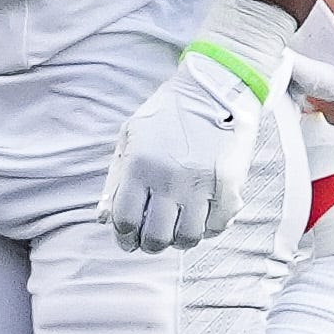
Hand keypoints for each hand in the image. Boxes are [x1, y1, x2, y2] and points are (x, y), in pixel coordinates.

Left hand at [98, 48, 265, 251]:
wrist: (216, 88)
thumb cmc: (167, 113)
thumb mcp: (130, 137)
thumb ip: (115, 179)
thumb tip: (103, 219)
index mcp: (139, 167)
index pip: (125, 221)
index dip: (124, 237)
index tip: (128, 239)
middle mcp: (169, 180)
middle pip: (155, 237)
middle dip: (149, 244)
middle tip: (152, 240)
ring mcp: (201, 185)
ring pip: (188, 237)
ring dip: (179, 241)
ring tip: (177, 231)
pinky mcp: (230, 185)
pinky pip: (218, 225)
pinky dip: (208, 230)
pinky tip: (202, 220)